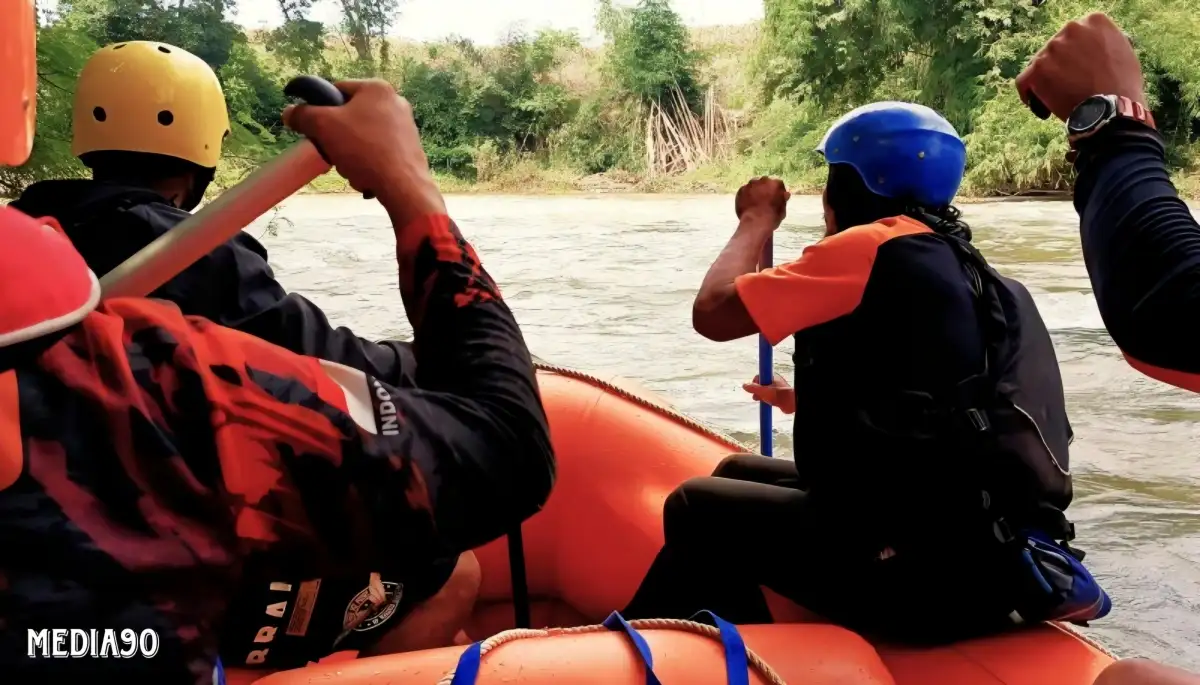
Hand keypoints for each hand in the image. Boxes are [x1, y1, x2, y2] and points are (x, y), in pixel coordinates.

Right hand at [283, 79, 445, 227]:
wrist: (403, 186)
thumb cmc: (364, 149)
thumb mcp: (323, 127)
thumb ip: (303, 116)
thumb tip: (290, 113)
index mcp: (376, 88)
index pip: (336, 90)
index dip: (320, 109)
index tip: (314, 128)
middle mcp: (395, 101)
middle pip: (349, 116)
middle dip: (336, 137)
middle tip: (333, 152)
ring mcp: (405, 126)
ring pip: (362, 137)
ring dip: (350, 154)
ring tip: (352, 167)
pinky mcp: (410, 148)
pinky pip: (378, 152)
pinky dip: (368, 163)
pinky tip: (366, 176)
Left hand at [735, 177, 789, 225]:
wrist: (756, 222)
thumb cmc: (772, 218)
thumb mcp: (782, 209)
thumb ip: (782, 200)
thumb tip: (785, 194)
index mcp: (776, 184)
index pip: (777, 185)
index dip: (776, 192)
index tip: (774, 198)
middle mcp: (764, 180)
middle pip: (764, 183)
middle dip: (764, 189)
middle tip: (763, 200)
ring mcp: (751, 185)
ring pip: (753, 185)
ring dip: (754, 191)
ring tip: (754, 202)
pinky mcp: (741, 190)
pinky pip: (744, 191)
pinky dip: (745, 196)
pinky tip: (747, 204)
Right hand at [743, 373, 795, 414]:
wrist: (791, 402)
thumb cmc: (777, 394)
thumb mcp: (763, 391)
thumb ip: (753, 388)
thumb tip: (744, 385)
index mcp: (771, 377)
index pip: (759, 376)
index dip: (755, 382)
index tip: (753, 389)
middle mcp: (774, 381)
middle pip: (761, 384)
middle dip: (756, 390)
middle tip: (755, 396)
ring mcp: (776, 389)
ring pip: (765, 391)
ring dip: (760, 396)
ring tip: (759, 400)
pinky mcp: (778, 396)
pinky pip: (769, 397)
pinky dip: (766, 399)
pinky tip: (765, 403)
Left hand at [1016, 13, 1145, 121]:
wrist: (1112, 108)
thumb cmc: (1121, 85)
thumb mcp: (1121, 51)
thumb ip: (1101, 43)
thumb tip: (1089, 47)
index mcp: (1094, 21)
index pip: (1074, 35)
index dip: (1075, 54)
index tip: (1080, 69)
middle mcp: (1071, 29)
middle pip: (1055, 48)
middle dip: (1060, 66)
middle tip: (1070, 84)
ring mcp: (1052, 47)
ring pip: (1039, 64)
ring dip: (1046, 80)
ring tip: (1061, 97)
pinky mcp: (1038, 68)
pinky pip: (1024, 80)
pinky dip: (1028, 93)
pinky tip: (1041, 106)